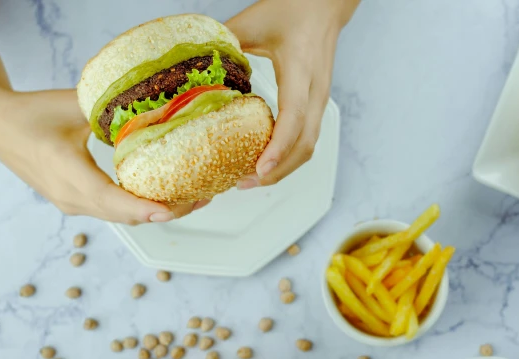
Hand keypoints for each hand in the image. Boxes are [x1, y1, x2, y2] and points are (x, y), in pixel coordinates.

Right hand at [0, 88, 209, 223]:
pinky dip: (141, 207)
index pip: (110, 199)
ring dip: (157, 211)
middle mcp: (70, 197)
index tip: (171, 209)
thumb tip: (157, 107)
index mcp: (66, 172)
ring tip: (193, 198)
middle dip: (166, 210)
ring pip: (122, 217)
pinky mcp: (76, 202)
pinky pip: (115, 211)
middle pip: (125, 215)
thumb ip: (112, 110)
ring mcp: (73, 204)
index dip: (142, 207)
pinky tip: (165, 195)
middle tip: (202, 197)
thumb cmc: (30, 113)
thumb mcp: (72, 105)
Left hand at [227, 0, 359, 188]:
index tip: (260, 168)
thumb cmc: (293, 10)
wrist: (324, 6)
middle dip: (277, 171)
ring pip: (309, 147)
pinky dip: (287, 156)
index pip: (294, 117)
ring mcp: (320, 101)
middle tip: (244, 182)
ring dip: (283, 169)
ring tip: (251, 179)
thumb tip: (194, 66)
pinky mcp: (316, 105)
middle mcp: (316, 92)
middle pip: (305, 145)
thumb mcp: (253, 21)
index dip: (278, 146)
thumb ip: (224, 42)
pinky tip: (264, 161)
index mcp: (302, 70)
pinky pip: (306, 139)